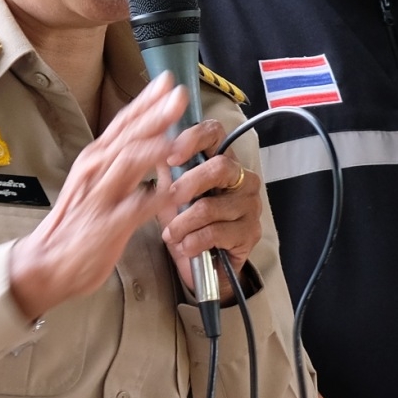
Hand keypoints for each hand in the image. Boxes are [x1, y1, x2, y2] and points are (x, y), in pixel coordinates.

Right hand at [8, 76, 186, 319]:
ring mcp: (100, 197)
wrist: (46, 261)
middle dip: (155, 114)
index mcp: (95, 159)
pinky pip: (135, 209)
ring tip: (178, 135)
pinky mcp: (107, 225)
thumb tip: (148, 137)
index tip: (168, 82)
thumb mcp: (95, 182)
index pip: (124, 122)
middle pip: (128, 136)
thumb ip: (119, 161)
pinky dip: (154, 199)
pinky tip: (172, 191)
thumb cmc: (75, 221)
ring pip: (129, 164)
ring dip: (155, 148)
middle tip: (179, 95)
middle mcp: (96, 171)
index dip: (146, 101)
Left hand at [158, 119, 263, 296]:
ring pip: (210, 206)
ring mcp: (250, 205)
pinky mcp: (251, 232)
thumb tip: (147, 142)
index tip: (171, 158)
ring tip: (171, 234)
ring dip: (183, 223)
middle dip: (188, 184)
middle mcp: (243, 178)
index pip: (214, 133)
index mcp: (223, 159)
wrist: (203, 264)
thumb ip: (164, 167)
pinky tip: (186, 246)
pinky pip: (216, 233)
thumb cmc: (188, 221)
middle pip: (220, 167)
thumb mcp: (171, 192)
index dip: (192, 139)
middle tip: (169, 199)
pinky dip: (194, 241)